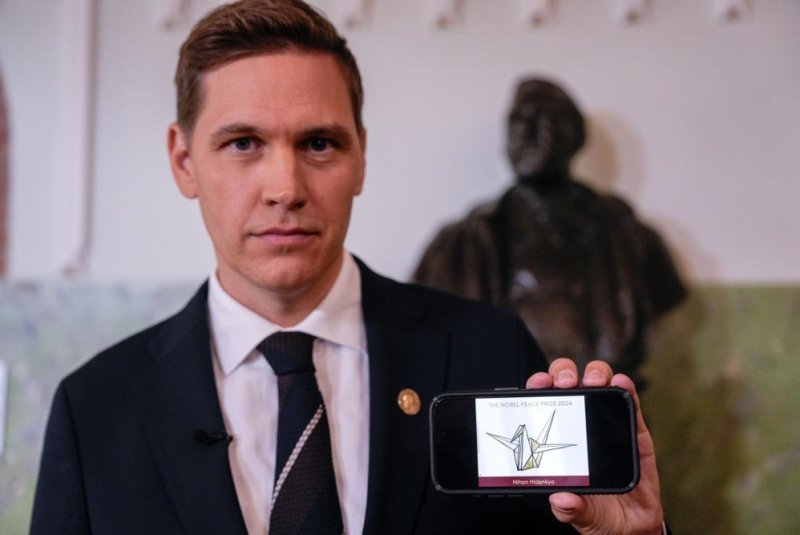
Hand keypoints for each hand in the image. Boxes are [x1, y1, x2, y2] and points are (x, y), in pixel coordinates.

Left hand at [526, 358, 663, 534]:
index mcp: (557, 438)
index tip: (538, 384)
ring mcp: (606, 422)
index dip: (538, 388)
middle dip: (563, 374)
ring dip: (594, 374)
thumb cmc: (599, 513)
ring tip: (593, 382)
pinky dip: (625, 387)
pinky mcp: (633, 428)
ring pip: (597, 384)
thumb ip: (570, 509)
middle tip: (565, 383)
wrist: (634, 525)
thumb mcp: (580, 515)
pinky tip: (621, 382)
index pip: (543, 404)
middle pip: (567, 384)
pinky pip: (629, 402)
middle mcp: (579, 423)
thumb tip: (561, 500)